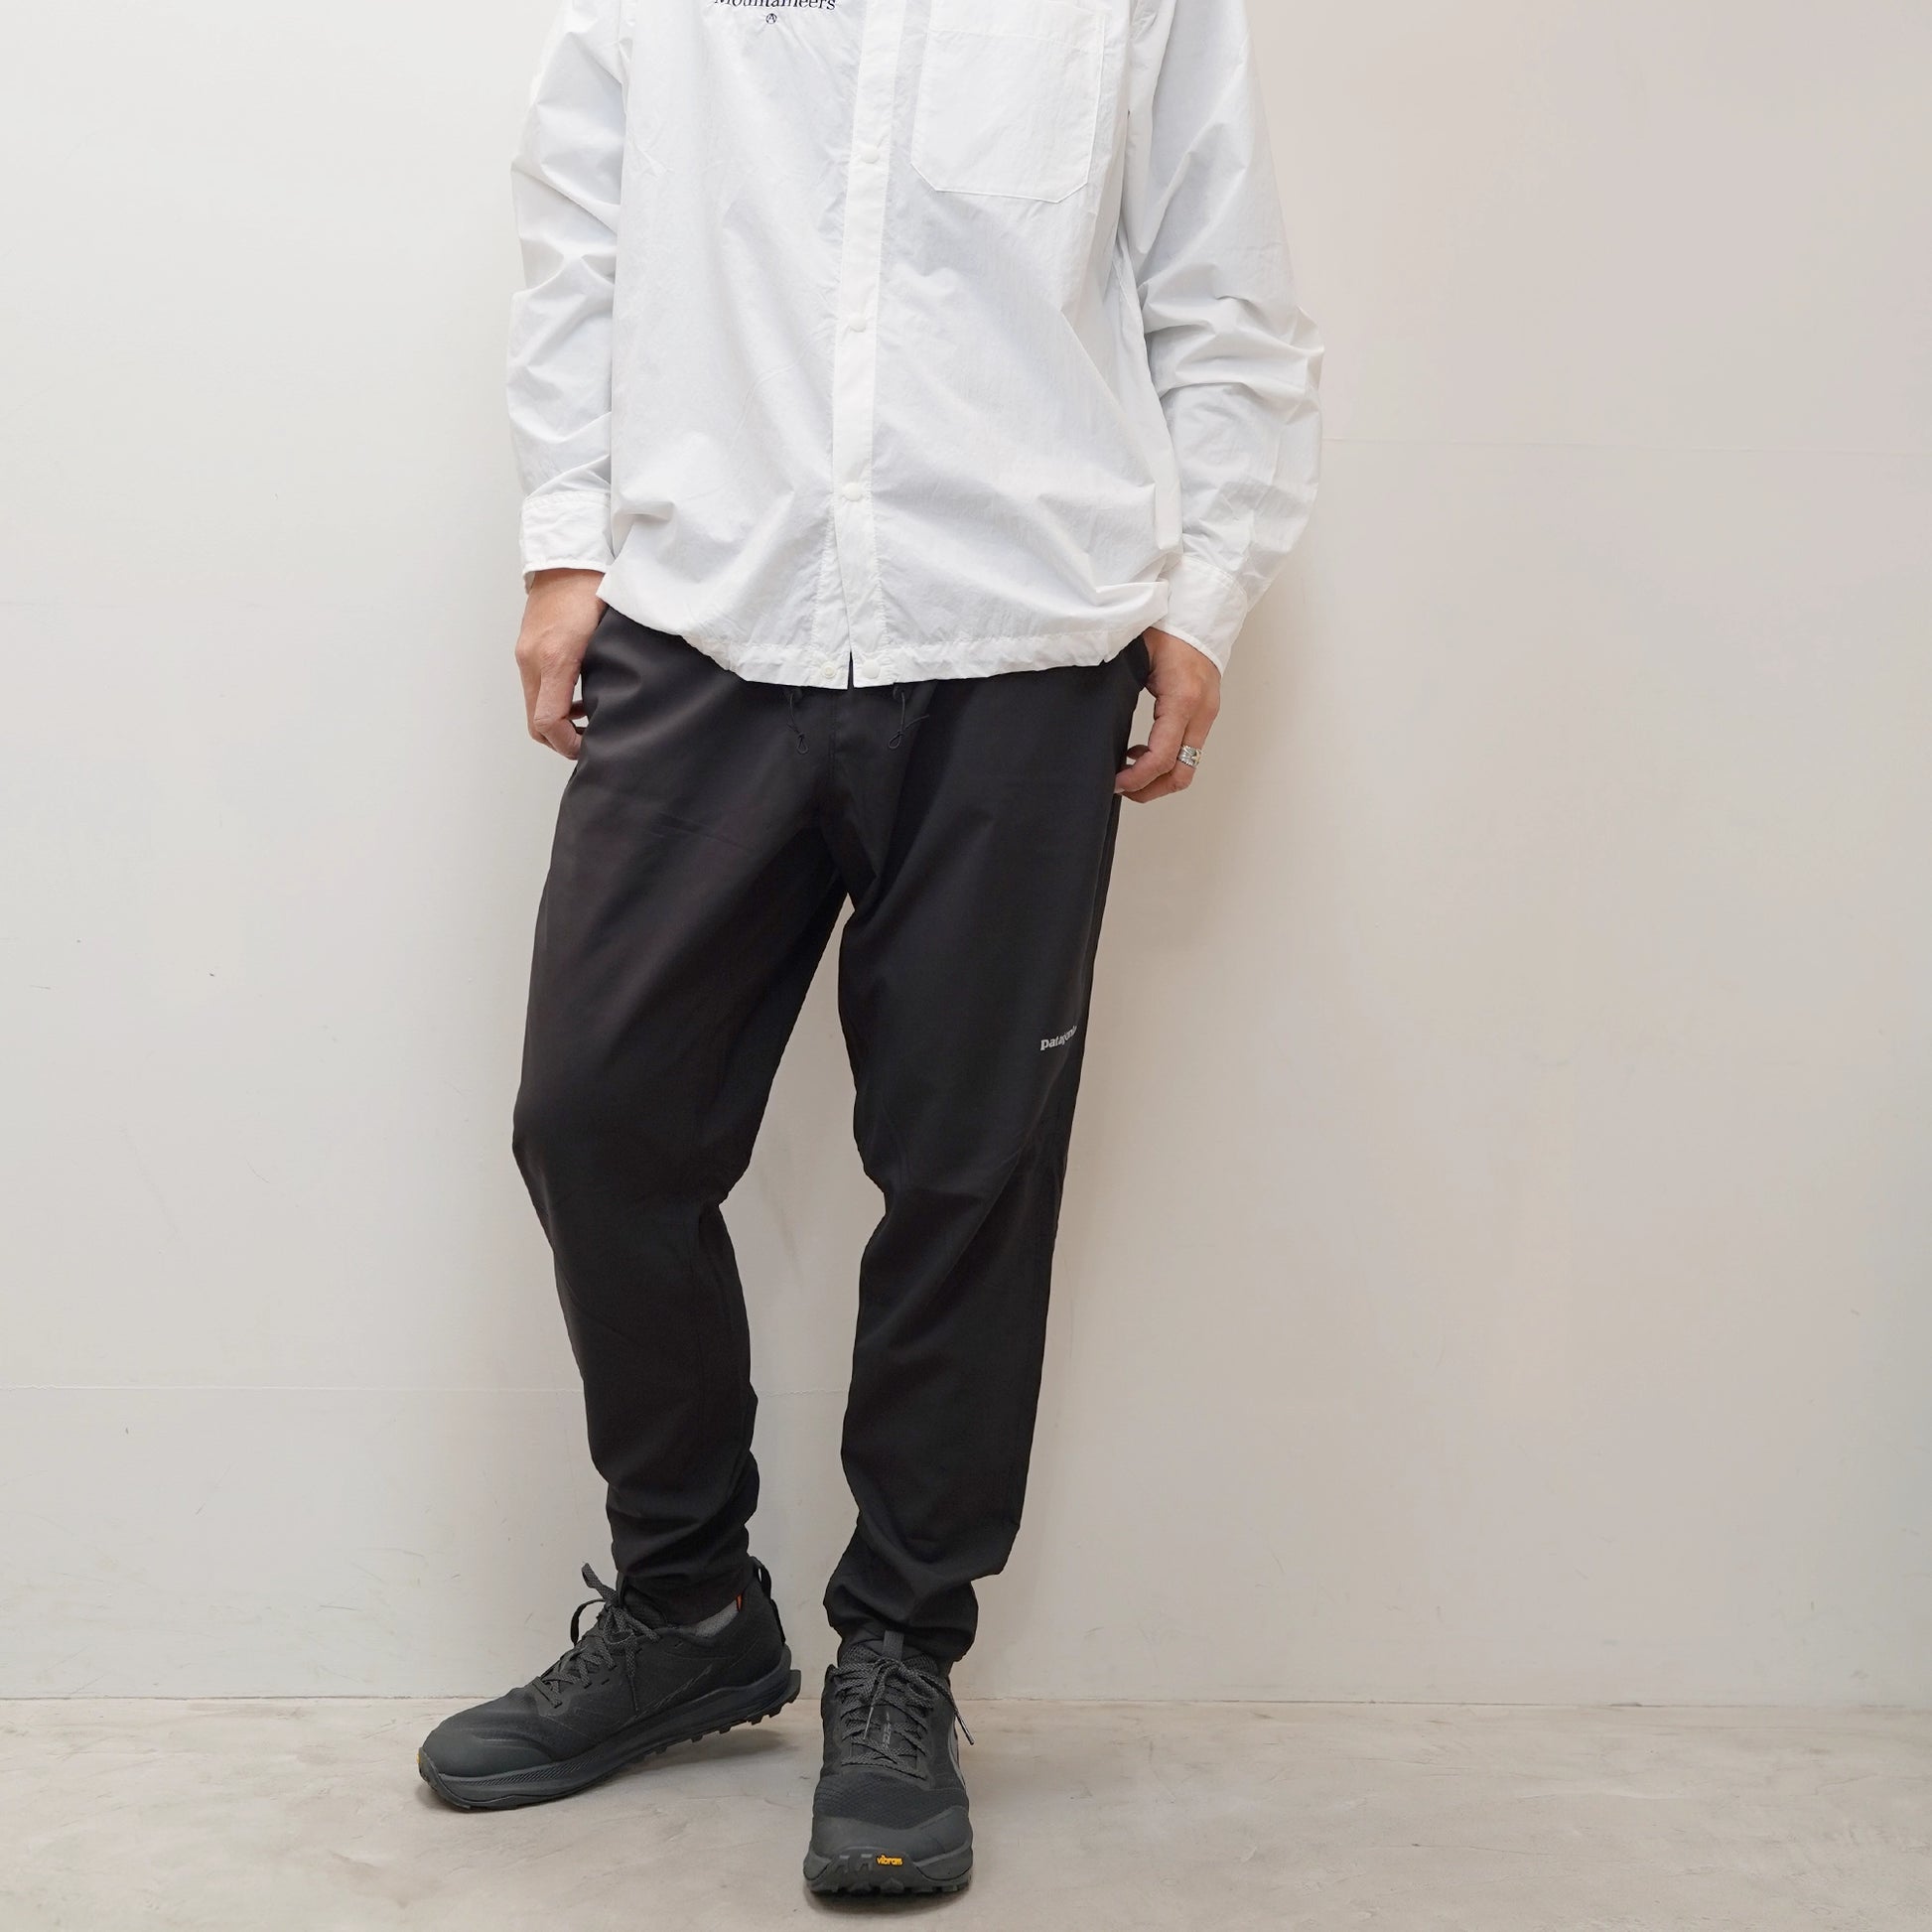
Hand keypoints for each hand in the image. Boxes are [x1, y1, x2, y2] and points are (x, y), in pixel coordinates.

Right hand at [515, 570, 605, 758]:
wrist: (568, 559)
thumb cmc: (594, 590)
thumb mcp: (609, 635)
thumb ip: (609, 672)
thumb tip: (616, 706)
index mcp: (554, 658)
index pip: (548, 721)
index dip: (568, 743)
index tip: (588, 746)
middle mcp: (532, 660)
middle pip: (535, 722)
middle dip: (560, 740)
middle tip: (588, 742)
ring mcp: (525, 655)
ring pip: (533, 707)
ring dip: (556, 722)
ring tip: (587, 722)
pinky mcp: (526, 649)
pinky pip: (534, 689)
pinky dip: (551, 702)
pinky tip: (577, 698)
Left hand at [1115, 627, 1220, 802]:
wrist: (1199, 613)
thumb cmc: (1167, 626)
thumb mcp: (1135, 652)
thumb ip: (1116, 683)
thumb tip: (1092, 716)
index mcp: (1182, 698)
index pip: (1162, 757)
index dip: (1136, 778)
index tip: (1113, 782)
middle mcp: (1200, 712)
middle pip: (1180, 774)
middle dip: (1149, 789)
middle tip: (1119, 787)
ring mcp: (1206, 716)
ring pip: (1187, 768)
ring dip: (1157, 778)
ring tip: (1127, 770)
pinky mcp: (1204, 716)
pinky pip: (1187, 752)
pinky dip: (1165, 761)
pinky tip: (1140, 750)